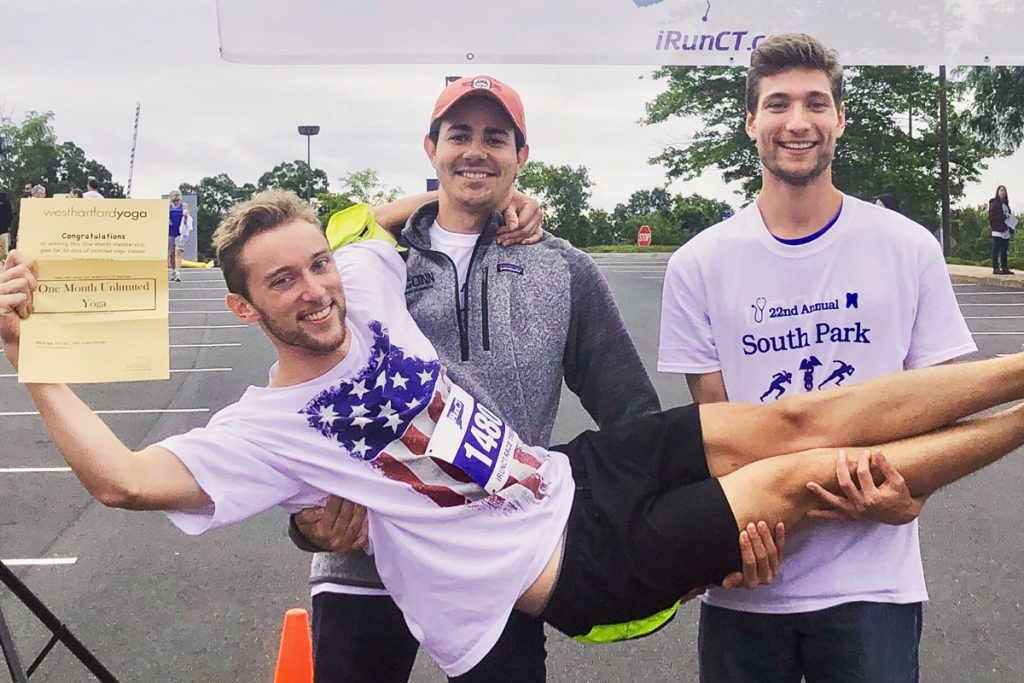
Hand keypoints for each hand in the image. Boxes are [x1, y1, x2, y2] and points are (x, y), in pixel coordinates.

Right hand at [0, 251, 36, 367]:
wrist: (24, 338)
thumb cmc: (30, 316)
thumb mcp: (33, 292)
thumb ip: (32, 275)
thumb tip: (33, 259)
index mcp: (7, 276)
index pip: (15, 255)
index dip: (27, 260)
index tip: (34, 272)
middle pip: (23, 269)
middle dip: (33, 284)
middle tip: (30, 299)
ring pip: (22, 282)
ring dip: (29, 298)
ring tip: (25, 309)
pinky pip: (20, 297)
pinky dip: (24, 307)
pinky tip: (20, 316)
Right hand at [294, 495, 367, 553]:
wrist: (312, 541)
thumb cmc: (308, 526)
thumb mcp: (302, 518)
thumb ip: (310, 513)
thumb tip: (322, 509)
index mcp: (321, 531)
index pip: (332, 511)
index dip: (337, 499)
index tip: (341, 487)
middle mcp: (333, 539)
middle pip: (345, 517)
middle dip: (350, 502)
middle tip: (353, 490)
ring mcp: (343, 544)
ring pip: (355, 525)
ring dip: (360, 511)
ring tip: (362, 500)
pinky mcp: (351, 547)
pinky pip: (362, 539)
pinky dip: (366, 529)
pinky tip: (367, 518)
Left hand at [496, 191, 542, 246]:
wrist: (511, 199)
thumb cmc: (508, 201)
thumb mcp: (507, 206)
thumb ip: (510, 216)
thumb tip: (513, 228)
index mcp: (533, 205)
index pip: (522, 223)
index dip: (510, 230)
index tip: (498, 231)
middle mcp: (539, 213)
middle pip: (525, 230)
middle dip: (511, 236)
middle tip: (499, 239)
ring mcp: (539, 220)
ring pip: (528, 234)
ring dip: (515, 240)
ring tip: (503, 242)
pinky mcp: (538, 226)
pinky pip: (537, 236)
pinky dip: (530, 241)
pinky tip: (521, 243)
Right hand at [720, 521, 785, 589]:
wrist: (745, 577)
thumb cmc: (732, 575)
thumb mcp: (728, 580)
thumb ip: (730, 581)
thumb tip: (735, 577)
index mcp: (750, 582)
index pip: (749, 563)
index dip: (747, 548)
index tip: (743, 534)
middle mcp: (764, 578)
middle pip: (762, 556)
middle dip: (756, 539)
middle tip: (751, 525)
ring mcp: (773, 570)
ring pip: (772, 551)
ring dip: (766, 536)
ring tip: (761, 523)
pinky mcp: (779, 562)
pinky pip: (781, 548)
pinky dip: (780, 536)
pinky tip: (779, 525)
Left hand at [806, 450, 922, 524]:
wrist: (901, 515)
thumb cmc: (900, 496)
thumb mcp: (898, 481)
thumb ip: (887, 467)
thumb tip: (877, 452)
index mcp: (874, 497)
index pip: (863, 474)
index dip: (864, 461)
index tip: (866, 452)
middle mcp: (862, 505)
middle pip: (845, 483)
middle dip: (841, 467)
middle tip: (840, 454)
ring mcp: (855, 512)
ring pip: (834, 502)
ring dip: (821, 494)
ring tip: (809, 485)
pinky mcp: (852, 517)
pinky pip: (835, 517)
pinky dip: (822, 515)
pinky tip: (808, 513)